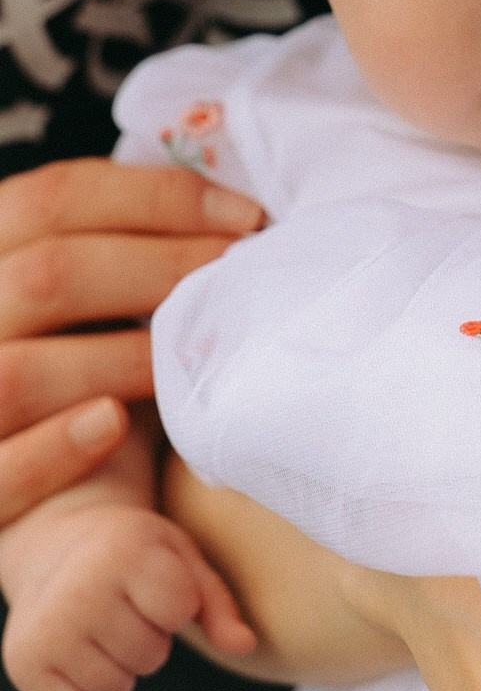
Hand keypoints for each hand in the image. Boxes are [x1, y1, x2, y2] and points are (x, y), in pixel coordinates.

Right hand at [0, 159, 262, 524]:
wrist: (52, 494)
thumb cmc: (79, 352)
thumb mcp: (82, 282)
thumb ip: (125, 240)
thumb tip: (233, 207)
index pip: (54, 197)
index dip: (155, 197)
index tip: (247, 215)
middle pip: (47, 275)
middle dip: (160, 267)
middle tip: (240, 276)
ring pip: (20, 373)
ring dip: (120, 358)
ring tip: (195, 354)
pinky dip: (54, 448)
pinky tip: (115, 424)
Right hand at [1, 503, 256, 690]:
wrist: (60, 543)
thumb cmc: (133, 550)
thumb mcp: (180, 556)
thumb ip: (217, 602)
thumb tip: (246, 646)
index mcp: (122, 550)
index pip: (178, 611)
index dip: (177, 604)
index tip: (157, 581)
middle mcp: (77, 589)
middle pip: (149, 656)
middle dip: (150, 638)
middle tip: (128, 606)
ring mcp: (45, 629)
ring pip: (117, 688)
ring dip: (124, 668)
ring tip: (108, 628)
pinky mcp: (24, 664)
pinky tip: (89, 659)